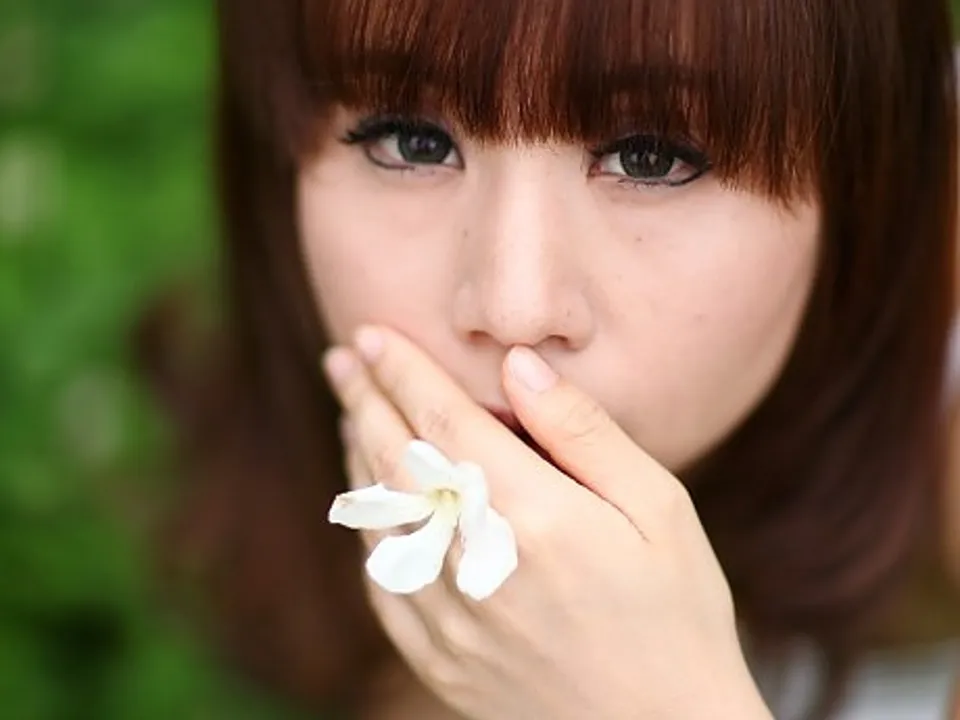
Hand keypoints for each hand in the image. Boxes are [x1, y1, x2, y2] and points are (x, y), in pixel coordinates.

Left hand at [322, 326, 772, 719]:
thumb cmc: (676, 611)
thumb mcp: (659, 507)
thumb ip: (582, 432)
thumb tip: (517, 366)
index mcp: (536, 518)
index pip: (444, 423)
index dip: (404, 372)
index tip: (374, 334)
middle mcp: (478, 566)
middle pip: (397, 463)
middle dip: (364, 401)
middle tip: (343, 358)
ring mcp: (450, 620)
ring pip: (380, 519)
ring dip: (359, 458)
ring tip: (353, 414)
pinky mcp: (439, 661)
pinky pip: (383, 582)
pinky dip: (369, 530)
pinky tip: (373, 504)